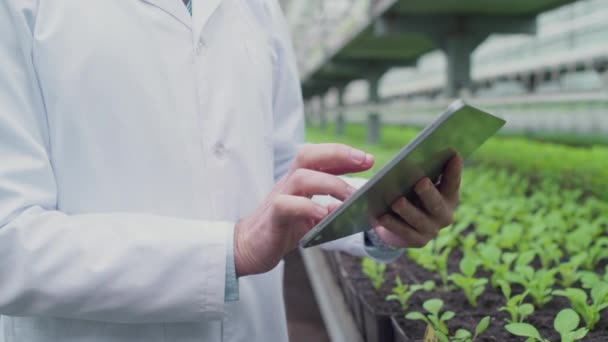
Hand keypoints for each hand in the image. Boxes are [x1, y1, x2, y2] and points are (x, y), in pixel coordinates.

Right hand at [234, 144, 373, 276]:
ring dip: (331, 184)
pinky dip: (308, 208)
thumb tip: (353, 203)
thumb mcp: (309, 214)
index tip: (369, 160)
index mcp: (297, 181)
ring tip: (350, 197)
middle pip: (308, 155)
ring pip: (301, 177)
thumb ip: (327, 206)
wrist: (248, 248)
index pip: (320, 158)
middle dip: (338, 154)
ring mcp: (278, 197)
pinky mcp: (272, 217)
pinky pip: (287, 205)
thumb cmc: (281, 229)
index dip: (344, 155)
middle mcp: (288, 184)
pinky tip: (325, 215)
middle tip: (364, 161)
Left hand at [373, 155, 462, 247]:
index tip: (453, 153)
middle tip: (421, 182)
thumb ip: (421, 172)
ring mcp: (432, 229)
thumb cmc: (410, 193)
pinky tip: (382, 217)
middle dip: (428, 193)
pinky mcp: (418, 241)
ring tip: (397, 202)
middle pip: (436, 203)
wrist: (400, 222)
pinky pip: (404, 232)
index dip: (454, 170)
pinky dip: (392, 224)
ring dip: (408, 210)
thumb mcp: (416, 182)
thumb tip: (413, 157)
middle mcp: (444, 214)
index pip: (453, 182)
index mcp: (449, 196)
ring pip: (419, 219)